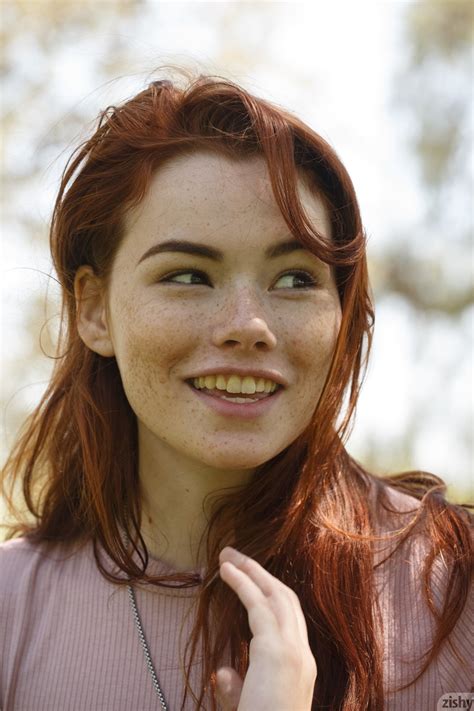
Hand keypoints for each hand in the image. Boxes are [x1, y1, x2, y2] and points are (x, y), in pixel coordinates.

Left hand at [216, 546, 316, 710]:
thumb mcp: (247, 707)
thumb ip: (237, 689)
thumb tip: (223, 670)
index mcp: (301, 669)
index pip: (290, 620)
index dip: (270, 594)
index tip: (249, 578)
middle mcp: (302, 656)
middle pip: (286, 599)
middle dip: (262, 574)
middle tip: (236, 555)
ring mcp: (293, 652)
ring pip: (276, 595)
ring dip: (252, 571)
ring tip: (229, 556)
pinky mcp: (277, 652)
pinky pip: (258, 605)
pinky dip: (243, 583)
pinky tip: (226, 572)